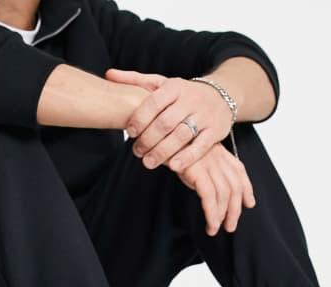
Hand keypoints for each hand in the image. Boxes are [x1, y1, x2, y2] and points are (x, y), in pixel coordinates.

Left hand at [104, 69, 233, 171]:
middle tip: (137, 152)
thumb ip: (136, 80)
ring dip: (163, 151)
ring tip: (149, 162)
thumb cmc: (184, 93)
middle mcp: (190, 100)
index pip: (153, 103)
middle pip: (165, 123)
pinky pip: (201, 146)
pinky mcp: (215, 131)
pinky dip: (187, 157)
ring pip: (181, 136)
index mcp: (174, 87)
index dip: (140, 119)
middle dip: (148, 139)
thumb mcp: (162, 83)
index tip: (130, 132)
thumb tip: (109, 75)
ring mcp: (204, 116)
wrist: (221, 95)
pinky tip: (173, 166)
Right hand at [176, 142, 255, 235]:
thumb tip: (211, 187)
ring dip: (222, 215)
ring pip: (224, 194)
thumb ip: (206, 166)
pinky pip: (210, 197)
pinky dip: (212, 213)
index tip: (249, 202)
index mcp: (219, 151)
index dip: (247, 188)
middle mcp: (217, 157)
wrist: (159, 134)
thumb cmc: (173, 146)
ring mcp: (208, 164)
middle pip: (234, 186)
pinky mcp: (197, 171)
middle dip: (235, 209)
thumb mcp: (195, 153)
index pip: (239, 170)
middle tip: (231, 225)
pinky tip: (211, 224)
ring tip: (215, 228)